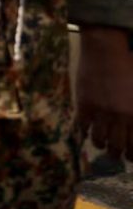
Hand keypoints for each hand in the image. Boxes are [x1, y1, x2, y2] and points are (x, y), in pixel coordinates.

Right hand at [76, 26, 132, 161]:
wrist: (106, 51)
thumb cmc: (128, 68)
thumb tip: (132, 127)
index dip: (132, 155)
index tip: (130, 157)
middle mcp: (120, 117)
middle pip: (117, 147)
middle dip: (117, 154)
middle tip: (116, 154)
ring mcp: (100, 112)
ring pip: (99, 140)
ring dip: (100, 145)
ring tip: (101, 143)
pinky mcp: (84, 105)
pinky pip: (82, 127)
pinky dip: (85, 131)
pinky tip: (88, 129)